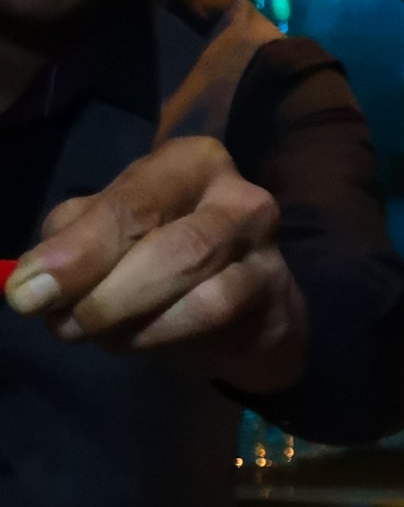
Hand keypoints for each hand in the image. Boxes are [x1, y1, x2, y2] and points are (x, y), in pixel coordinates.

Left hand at [5, 136, 307, 393]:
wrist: (255, 315)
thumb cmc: (175, 268)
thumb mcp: (117, 244)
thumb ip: (75, 248)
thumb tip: (30, 282)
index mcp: (184, 163)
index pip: (124, 201)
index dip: (73, 250)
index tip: (26, 293)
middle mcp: (230, 189)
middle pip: (154, 226)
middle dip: (97, 280)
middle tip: (62, 323)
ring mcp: (260, 238)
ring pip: (185, 266)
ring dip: (128, 310)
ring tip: (95, 334)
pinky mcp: (275, 288)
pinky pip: (211, 308)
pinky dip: (164, 331)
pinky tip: (140, 344)